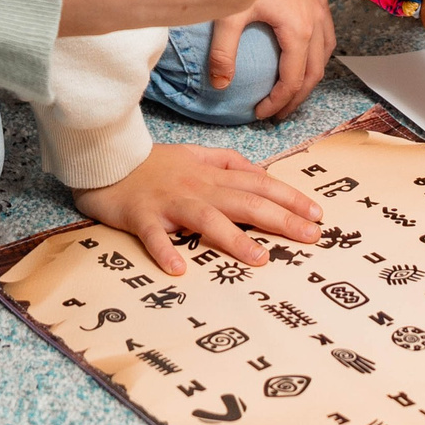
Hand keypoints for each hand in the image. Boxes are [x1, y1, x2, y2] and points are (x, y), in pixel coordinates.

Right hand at [73, 143, 323, 275]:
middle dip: (280, 219)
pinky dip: (165, 251)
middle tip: (311, 237)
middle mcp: (197, 186)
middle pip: (244, 201)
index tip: (317, 214)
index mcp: (211, 173)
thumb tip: (260, 172)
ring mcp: (169, 201)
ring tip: (259, 258)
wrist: (107, 157)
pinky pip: (154, 235)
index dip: (289, 197)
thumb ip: (227, 163)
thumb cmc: (153, 164)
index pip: (259, 183)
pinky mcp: (140, 215)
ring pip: (206, 218)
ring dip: (233, 238)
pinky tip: (179, 269)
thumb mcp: (195, 155)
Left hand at [207, 0, 332, 119]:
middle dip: (296, 99)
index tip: (261, 113)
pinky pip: (327, 36)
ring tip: (290, 94)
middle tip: (277, 114)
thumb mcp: (230, 10)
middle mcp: (315, 22)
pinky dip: (318, 56)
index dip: (278, 103)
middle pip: (313, 74)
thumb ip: (223, 50)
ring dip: (309, 79)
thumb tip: (220, 85)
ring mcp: (320, 8)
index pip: (293, 80)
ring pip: (325, 56)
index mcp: (297, 30)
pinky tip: (303, 58)